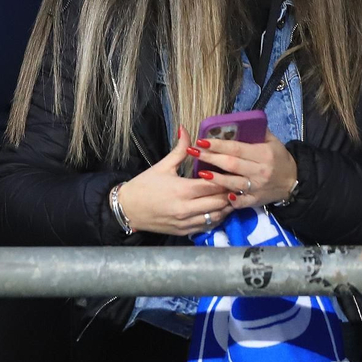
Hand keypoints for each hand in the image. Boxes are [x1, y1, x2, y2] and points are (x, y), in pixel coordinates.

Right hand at [115, 128, 233, 235]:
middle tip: (235, 184)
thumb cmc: (144, 185)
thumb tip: (185, 129)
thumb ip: (179, 149)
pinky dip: (216, 218)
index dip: (226, 179)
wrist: (127, 209)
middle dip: (229, 193)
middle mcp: (187, 208)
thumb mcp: (162, 166)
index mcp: (182, 189)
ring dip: (225, 207)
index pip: (214, 184)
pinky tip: (218, 210)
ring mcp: (186, 222)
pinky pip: (208, 227)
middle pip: (220, 201)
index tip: (232, 172)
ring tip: (230, 197)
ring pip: (217, 216)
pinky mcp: (184, 231)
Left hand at [193, 131, 298, 208]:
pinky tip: (219, 195)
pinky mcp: (255, 200)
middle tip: (193, 152)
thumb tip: (237, 120)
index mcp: (263, 154)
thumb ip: (257, 131)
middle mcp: (260, 171)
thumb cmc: (279, 158)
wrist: (294, 182)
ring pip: (233, 183)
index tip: (201, 140)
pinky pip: (241, 201)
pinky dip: (230, 199)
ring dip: (215, 179)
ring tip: (200, 172)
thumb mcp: (273, 142)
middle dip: (210, 158)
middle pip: (231, 164)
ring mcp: (257, 187)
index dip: (218, 144)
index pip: (236, 148)